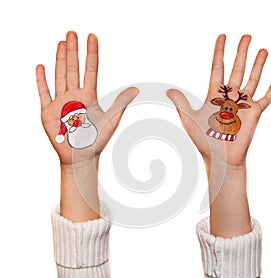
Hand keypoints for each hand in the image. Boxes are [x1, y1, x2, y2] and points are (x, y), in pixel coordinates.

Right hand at [36, 31, 138, 165]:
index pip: (91, 70)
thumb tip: (135, 89)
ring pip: (60, 75)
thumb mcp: (111, 120)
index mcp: (89, 96)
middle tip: (72, 32)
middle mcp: (75, 96)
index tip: (92, 37)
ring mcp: (61, 102)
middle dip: (73, 51)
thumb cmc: (96, 140)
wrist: (80, 157)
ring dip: (60, 59)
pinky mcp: (48, 111)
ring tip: (61, 43)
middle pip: (73, 68)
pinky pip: (44, 92)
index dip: (92, 54)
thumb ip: (120, 103)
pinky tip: (42, 67)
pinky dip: (42, 80)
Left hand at [167, 34, 270, 170]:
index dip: (219, 52)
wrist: (220, 158)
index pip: (217, 68)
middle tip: (246, 36)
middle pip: (237, 69)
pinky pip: (267, 97)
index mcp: (214, 95)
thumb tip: (168, 90)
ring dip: (258, 64)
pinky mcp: (255, 113)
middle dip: (241, 52)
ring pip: (252, 79)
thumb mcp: (189, 119)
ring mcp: (243, 104)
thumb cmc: (203, 141)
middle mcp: (230, 97)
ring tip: (262, 49)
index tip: (222, 37)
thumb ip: (181, 103)